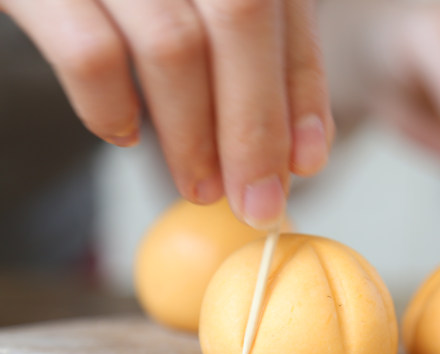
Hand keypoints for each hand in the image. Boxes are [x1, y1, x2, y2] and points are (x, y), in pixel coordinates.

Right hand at [1, 0, 333, 227]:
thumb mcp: (205, 4)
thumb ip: (259, 55)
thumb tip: (302, 154)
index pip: (283, 11)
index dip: (303, 92)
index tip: (307, 163)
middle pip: (241, 20)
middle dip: (255, 128)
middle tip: (259, 205)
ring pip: (173, 45)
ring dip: (194, 137)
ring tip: (203, 188)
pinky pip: (90, 54)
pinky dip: (112, 109)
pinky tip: (123, 135)